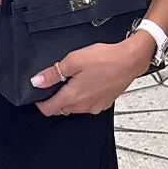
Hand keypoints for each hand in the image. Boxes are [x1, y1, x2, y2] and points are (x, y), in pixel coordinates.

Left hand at [31, 33, 154, 116]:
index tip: (39, 94)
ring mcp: (95, 107)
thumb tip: (37, 81)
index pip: (48, 110)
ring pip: (74, 108)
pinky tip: (87, 83)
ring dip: (69, 98)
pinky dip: (83, 98)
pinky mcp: (104, 104)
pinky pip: (87, 105)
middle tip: (56, 83)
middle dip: (54, 99)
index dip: (40, 102)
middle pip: (61, 109)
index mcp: (72, 96)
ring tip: (73, 80)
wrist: (130, 60)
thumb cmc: (105, 59)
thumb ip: (53, 73)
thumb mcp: (73, 61)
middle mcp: (83, 106)